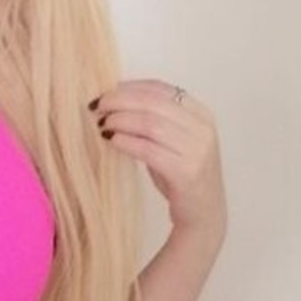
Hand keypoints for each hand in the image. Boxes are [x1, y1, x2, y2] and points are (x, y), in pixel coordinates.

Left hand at [90, 79, 225, 240]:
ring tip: (102, 125)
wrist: (204, 213)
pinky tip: (112, 141)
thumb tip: (114, 99)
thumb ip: (155, 118)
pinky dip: (127, 142)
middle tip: (97, 107)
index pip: (160, 89)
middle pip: (152, 103)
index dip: (129, 87)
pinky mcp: (186, 172)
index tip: (105, 93)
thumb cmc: (181, 173)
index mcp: (200, 113)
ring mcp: (197, 150)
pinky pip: (149, 150)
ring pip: (150, 124)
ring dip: (121, 121)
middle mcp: (202, 128)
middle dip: (119, 101)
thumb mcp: (173, 139)